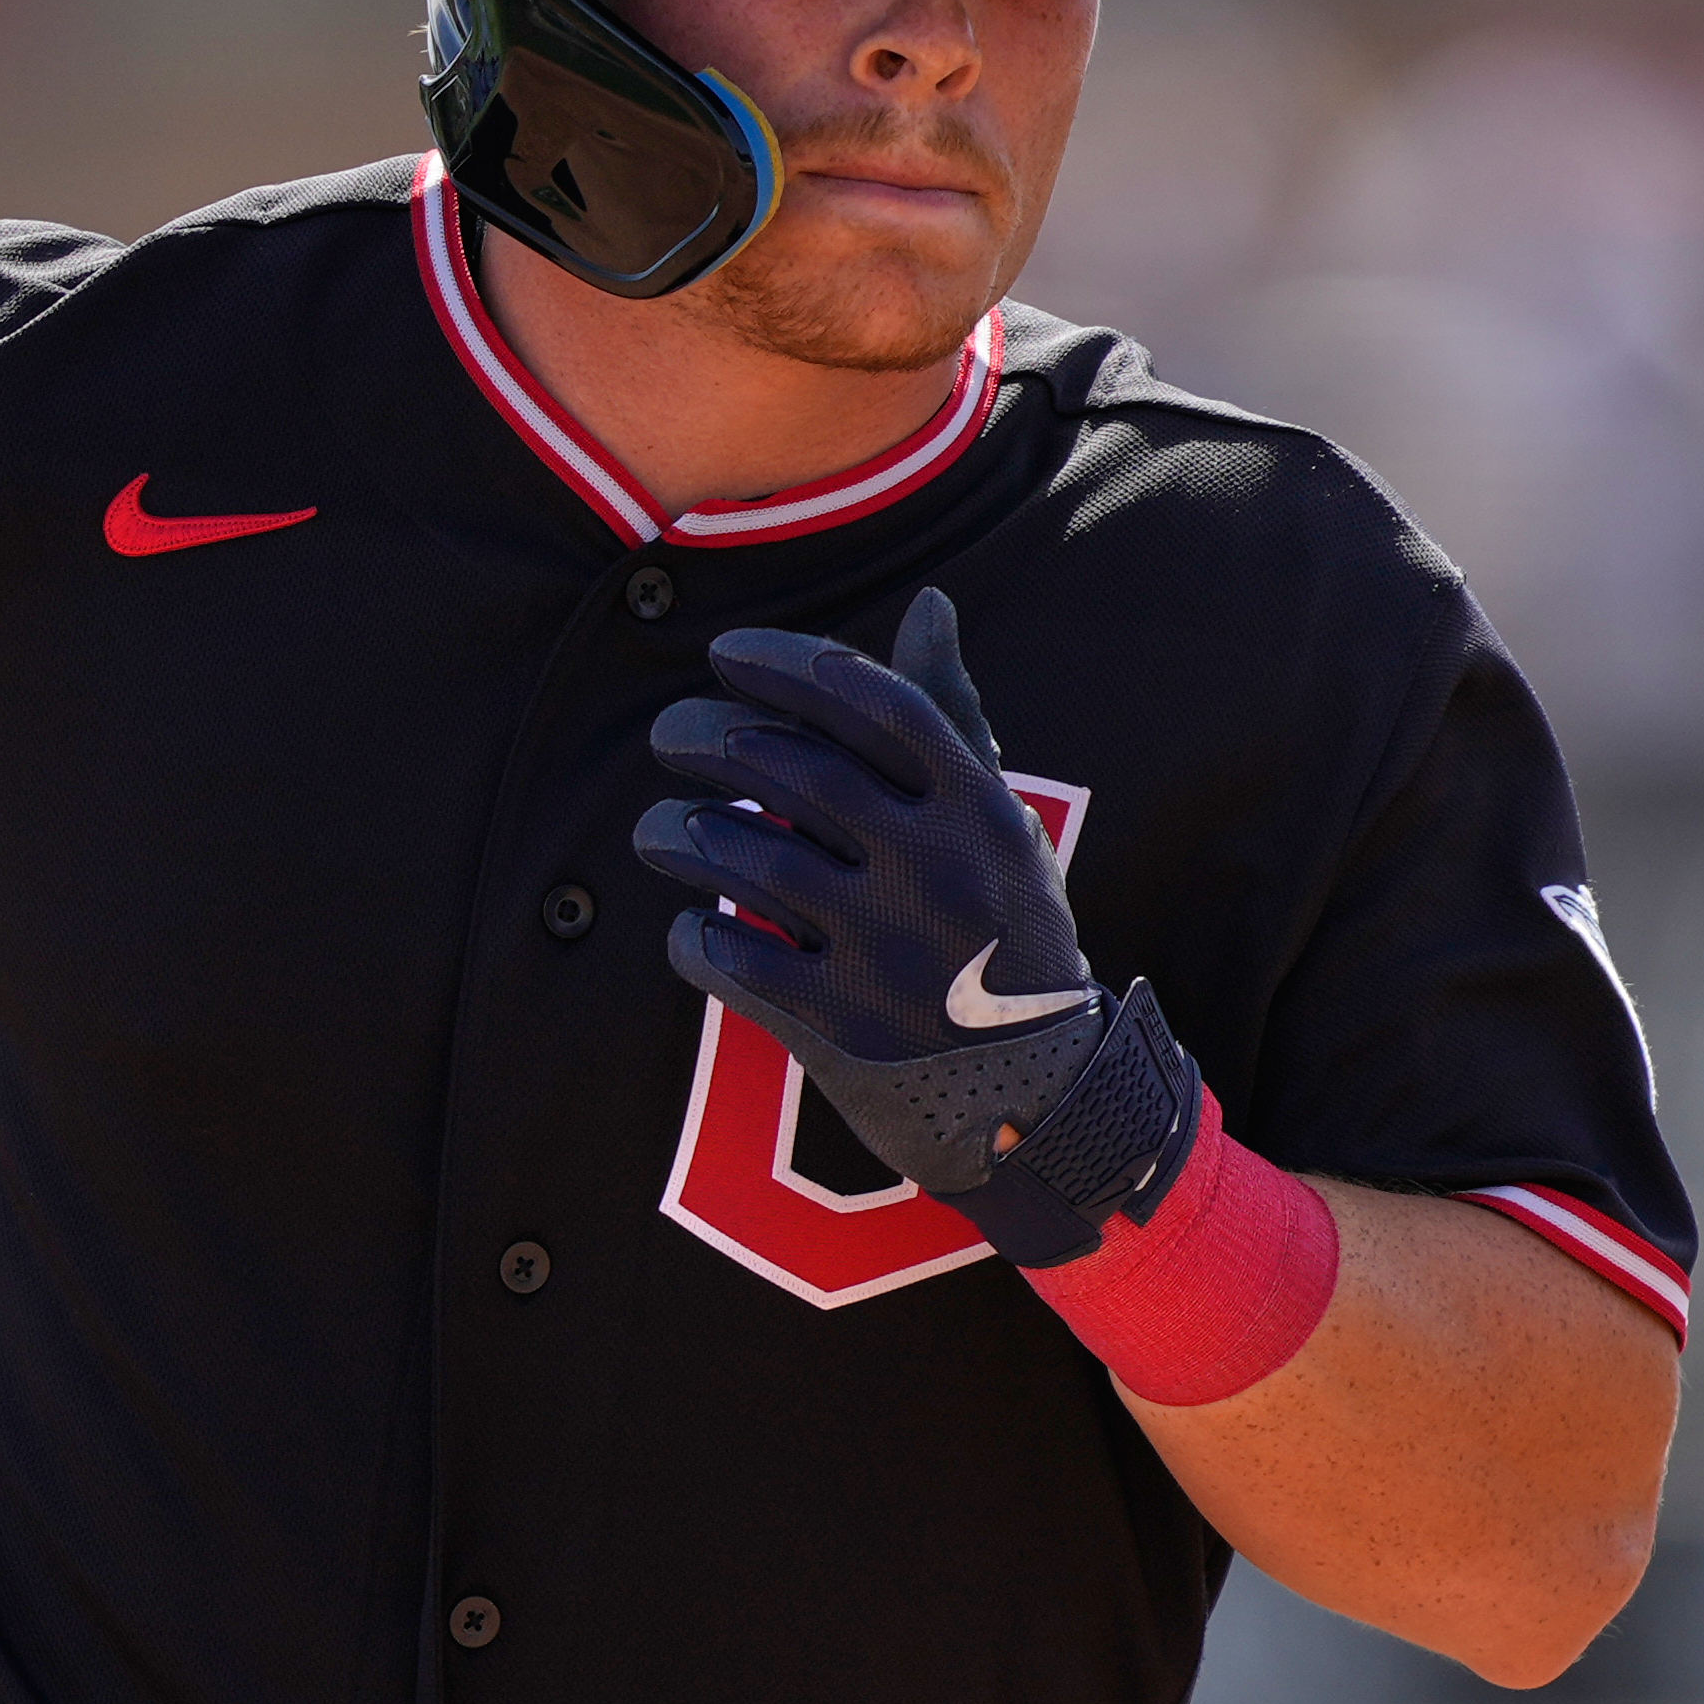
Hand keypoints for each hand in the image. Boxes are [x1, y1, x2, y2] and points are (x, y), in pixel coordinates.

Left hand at [632, 587, 1205, 1269]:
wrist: (1044, 1099)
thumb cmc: (1010, 940)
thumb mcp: (1002, 827)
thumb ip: (954, 719)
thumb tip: (927, 603)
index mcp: (978, 811)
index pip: (869, 702)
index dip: (784, 664)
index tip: (726, 654)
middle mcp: (933, 871)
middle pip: (787, 766)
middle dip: (704, 735)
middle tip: (670, 734)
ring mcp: (883, 951)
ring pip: (739, 855)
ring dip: (676, 831)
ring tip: (659, 829)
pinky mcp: (836, 1027)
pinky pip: (725, 956)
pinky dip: (691, 933)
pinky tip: (691, 923)